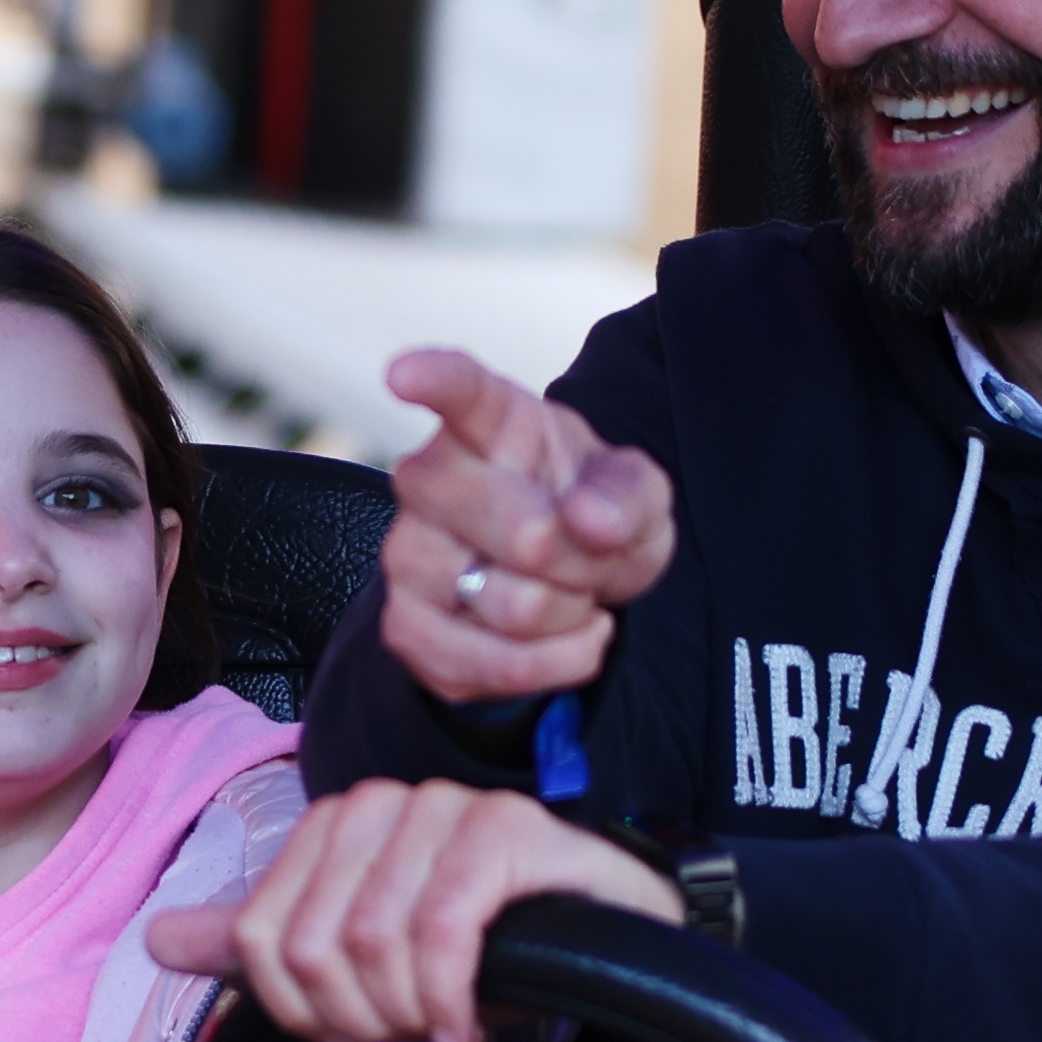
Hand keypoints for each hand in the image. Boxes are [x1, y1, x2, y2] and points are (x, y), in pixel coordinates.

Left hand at [145, 777, 680, 1041]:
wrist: (605, 943)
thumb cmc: (484, 948)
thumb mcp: (361, 955)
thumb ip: (264, 943)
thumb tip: (157, 939)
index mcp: (332, 825)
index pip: (256, 938)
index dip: (297, 1012)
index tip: (352, 1035)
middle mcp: (382, 803)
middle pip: (310, 945)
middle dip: (355, 1018)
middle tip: (405, 1036)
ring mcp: (447, 810)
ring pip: (372, 941)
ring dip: (407, 1015)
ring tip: (442, 1026)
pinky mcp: (510, 830)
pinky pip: (443, 930)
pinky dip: (450, 1001)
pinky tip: (470, 1032)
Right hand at [377, 349, 676, 704]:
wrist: (561, 580)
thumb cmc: (590, 510)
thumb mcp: (637, 491)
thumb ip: (628, 493)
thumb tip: (589, 519)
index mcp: (488, 422)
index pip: (459, 392)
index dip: (433, 380)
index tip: (404, 375)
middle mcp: (428, 480)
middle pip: (525, 532)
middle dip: (587, 559)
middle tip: (588, 550)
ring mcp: (408, 555)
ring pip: (513, 607)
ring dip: (569, 614)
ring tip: (570, 592)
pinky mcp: (407, 628)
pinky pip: (495, 667)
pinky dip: (552, 664)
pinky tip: (564, 638)